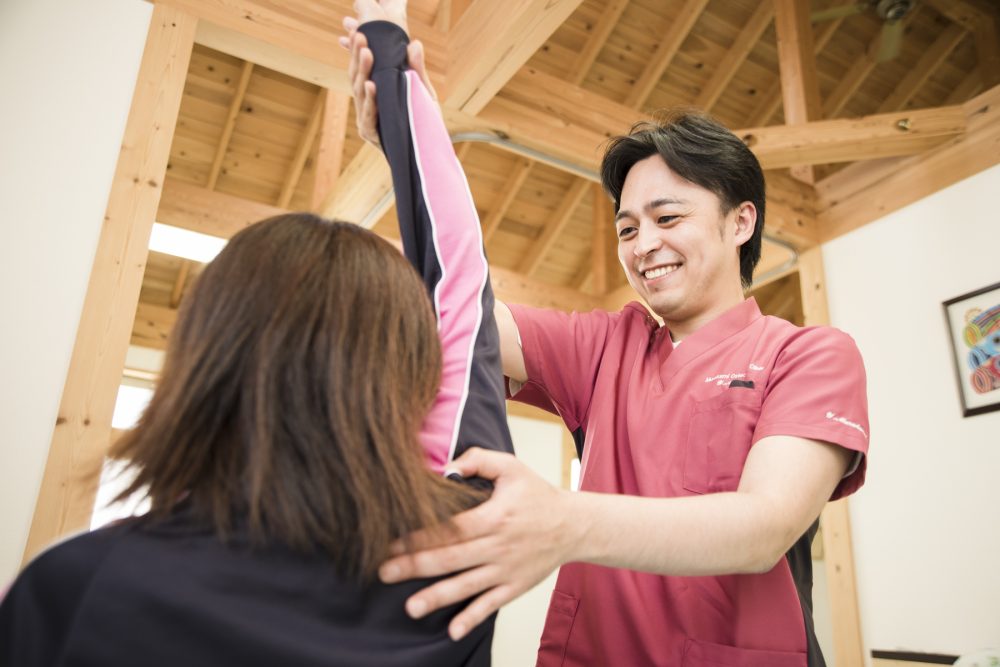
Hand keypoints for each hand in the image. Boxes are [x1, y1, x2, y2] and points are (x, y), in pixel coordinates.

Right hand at [338, 0, 436, 148]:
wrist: (430, 154)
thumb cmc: (423, 123)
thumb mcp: (423, 92)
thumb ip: (417, 69)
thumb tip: (414, 42)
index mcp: (375, 94)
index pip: (362, 68)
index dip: (358, 50)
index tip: (358, 30)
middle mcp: (367, 106)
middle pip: (358, 76)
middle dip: (359, 55)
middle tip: (361, 35)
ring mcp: (366, 120)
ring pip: (360, 92)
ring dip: (363, 71)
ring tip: (367, 53)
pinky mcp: (370, 134)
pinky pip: (369, 114)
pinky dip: (370, 99)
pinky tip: (371, 84)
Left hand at [378, 448, 580, 640]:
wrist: (573, 526)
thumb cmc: (537, 495)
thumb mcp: (511, 467)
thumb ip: (478, 459)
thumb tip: (447, 466)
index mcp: (494, 516)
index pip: (450, 528)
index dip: (420, 534)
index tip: (392, 540)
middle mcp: (498, 546)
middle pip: (451, 558)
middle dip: (415, 566)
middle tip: (385, 572)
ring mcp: (506, 570)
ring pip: (466, 586)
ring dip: (437, 597)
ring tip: (410, 608)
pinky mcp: (514, 587)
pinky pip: (490, 605)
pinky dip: (472, 618)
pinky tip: (452, 631)